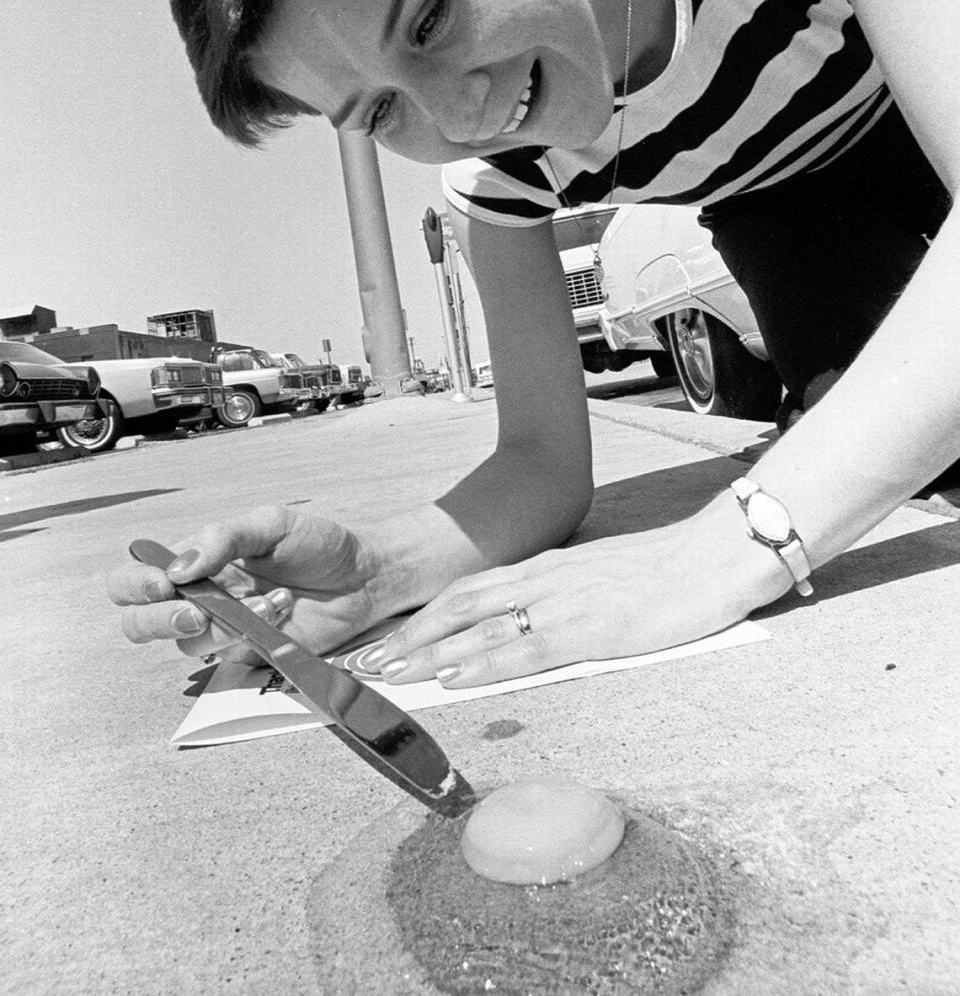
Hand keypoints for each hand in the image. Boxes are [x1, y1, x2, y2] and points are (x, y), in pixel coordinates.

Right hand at [106, 504, 383, 660]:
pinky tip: (284, 611)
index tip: (163, 583)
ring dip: (226, 623)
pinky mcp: (250, 655)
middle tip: (197, 613)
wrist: (364, 576)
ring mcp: (223, 630)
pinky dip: (256, 633)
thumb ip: (222, 538)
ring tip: (273, 598)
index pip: (134, 578)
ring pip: (187, 646)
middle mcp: (200, 597)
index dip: (134, 585)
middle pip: (139, 624)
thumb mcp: (270, 523)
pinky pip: (231, 657)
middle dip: (159, 621)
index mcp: (196, 560)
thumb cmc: (316, 543)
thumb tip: (178, 568)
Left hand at [368, 522, 759, 687]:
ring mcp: (564, 602)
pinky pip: (525, 647)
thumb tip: (533, 623)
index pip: (471, 591)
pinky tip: (454, 677)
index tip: (390, 640)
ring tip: (390, 674)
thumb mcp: (600, 579)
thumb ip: (564, 597)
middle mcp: (544, 580)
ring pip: (480, 627)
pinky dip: (483, 663)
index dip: (426, 617)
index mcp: (547, 569)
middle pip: (459, 606)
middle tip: (367, 662)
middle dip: (410, 636)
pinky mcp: (590, 628)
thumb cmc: (665, 573)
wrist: (714, 557)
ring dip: (429, 652)